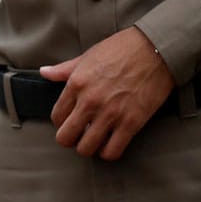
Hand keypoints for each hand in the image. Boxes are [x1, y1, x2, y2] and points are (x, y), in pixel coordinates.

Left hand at [41, 28, 175, 160]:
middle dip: (70, 139)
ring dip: (89, 147)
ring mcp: (110, 114)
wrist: (156, 49)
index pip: (57, 116)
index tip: (71, 121)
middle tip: (80, 135)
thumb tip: (44, 72)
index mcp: (77, 83)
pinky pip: (112, 152)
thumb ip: (65, 69)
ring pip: (86, 149)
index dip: (62, 122)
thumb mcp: (89, 55)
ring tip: (96, 140)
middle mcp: (90, 101)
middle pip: (66, 137)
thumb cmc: (123, 48)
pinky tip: (111, 143)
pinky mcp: (131, 123)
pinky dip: (109, 152)